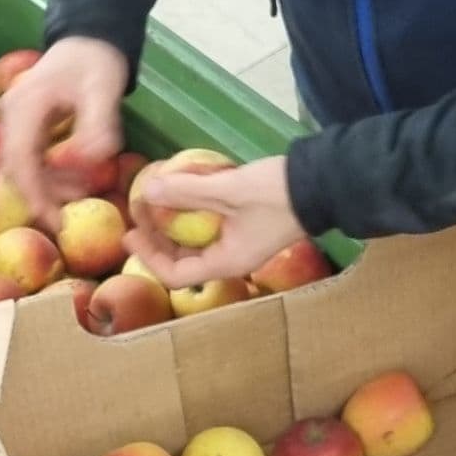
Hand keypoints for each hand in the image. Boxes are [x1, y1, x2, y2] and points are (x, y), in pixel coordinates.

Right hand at [0, 37, 129, 231]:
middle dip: (39, 196)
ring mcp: (15, 120)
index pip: (20, 160)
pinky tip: (73, 179)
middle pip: (14, 169)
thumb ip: (99, 125)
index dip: (34, 194)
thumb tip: (91, 160)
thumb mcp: (104, 89)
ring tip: (78, 194)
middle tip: (66, 218)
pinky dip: (48, 174)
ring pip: (20, 166)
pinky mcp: (24, 124)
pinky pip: (29, 158)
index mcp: (25, 106)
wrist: (89, 37)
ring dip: (45, 187)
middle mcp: (12, 114)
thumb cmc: (96, 61)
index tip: (54, 220)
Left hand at [126, 155, 308, 286]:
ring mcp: (239, 242)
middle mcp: (231, 259)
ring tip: (154, 198)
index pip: (176, 274)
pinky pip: (208, 226)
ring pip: (193, 241)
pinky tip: (182, 190)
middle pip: (181, 258)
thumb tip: (148, 190)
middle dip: (156, 236)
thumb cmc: (279, 192)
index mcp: (227, 262)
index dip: (148, 255)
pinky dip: (191, 212)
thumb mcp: (229, 189)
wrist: (325, 181)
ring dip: (171, 223)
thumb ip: (187, 191)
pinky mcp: (245, 225)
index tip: (130, 232)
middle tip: (138, 209)